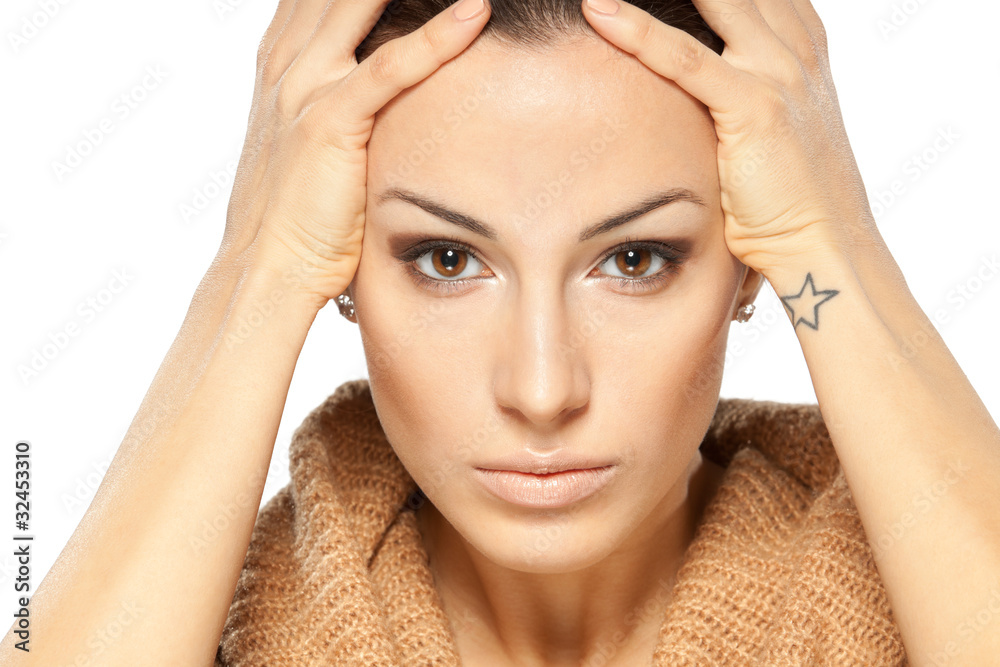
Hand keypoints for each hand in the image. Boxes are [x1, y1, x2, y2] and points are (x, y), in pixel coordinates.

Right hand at [219, 0, 490, 310]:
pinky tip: (475, 12)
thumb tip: (368, 96)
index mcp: (280, 63)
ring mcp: (305, 89)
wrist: (263, 268)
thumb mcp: (306, 145)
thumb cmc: (294, 216)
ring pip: (361, 4)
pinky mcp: (331, 124)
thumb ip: (334, 105)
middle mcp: (288, 63)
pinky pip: (390, 68)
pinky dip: (436, 37)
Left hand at [581, 0, 876, 277]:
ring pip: (712, 2)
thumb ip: (747, 94)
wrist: (826, 244)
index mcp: (803, 48)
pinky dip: (638, 33)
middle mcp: (795, 48)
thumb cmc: (792, 200)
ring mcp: (778, 72)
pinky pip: (685, 60)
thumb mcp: (776, 131)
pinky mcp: (754, 107)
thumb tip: (705, 94)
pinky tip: (600, 13)